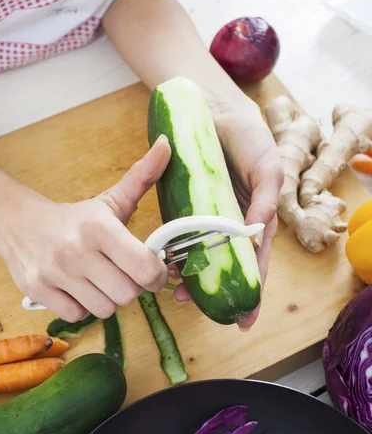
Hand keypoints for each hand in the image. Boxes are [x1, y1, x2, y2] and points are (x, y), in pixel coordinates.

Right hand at [0, 136, 170, 320]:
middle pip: (127, 295)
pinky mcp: (36, 290)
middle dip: (130, 288)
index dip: (156, 276)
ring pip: (104, 309)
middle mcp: (76, 250)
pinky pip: (77, 316)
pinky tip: (78, 289)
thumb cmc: (76, 219)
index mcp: (99, 227)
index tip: (151, 271)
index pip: (146, 269)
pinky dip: (82, 308)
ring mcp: (54, 272)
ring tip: (98, 281)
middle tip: (122, 275)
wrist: (19, 224)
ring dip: (106, 299)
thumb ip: (142, 177)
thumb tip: (168, 144)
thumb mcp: (110, 200)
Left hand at [174, 99, 282, 328]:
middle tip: (202, 310)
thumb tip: (259, 228)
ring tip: (179, 295)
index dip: (252, 291)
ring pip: (201, 256)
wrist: (215, 113)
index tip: (245, 320)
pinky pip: (181, 236)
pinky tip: (166, 265)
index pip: (256, 263)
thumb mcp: (267, 166)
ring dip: (192, 277)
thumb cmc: (250, 140)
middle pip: (226, 267)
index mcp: (256, 222)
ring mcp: (207, 219)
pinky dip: (175, 252)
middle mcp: (231, 226)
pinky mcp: (185, 209)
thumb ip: (267, 197)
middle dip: (216, 292)